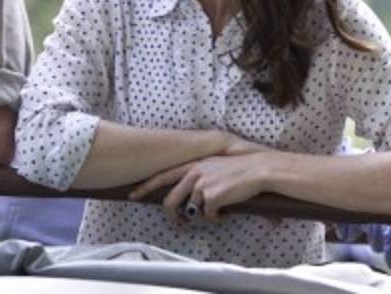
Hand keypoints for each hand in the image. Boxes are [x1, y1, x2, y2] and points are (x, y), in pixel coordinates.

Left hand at [131, 152, 270, 224]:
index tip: (133, 195)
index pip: (161, 176)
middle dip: (172, 217)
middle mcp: (194, 174)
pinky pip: (209, 216)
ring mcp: (201, 186)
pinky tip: (226, 211)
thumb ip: (199, 178)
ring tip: (218, 211)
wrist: (258, 169)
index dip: (146, 187)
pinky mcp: (211, 197)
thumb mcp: (214, 167)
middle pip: (170, 201)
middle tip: (179, 225)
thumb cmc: (240, 169)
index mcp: (193, 166)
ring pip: (193, 211)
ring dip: (204, 216)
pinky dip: (217, 218)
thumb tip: (193, 199)